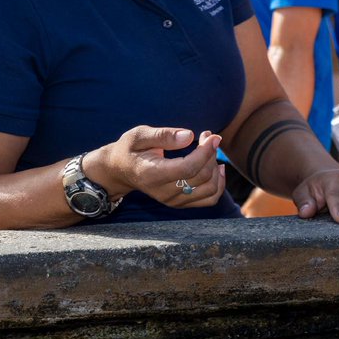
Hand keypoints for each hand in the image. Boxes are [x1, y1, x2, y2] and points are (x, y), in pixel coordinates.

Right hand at [92, 127, 224, 207]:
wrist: (120, 170)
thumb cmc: (129, 149)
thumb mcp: (139, 135)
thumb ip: (163, 135)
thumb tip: (189, 136)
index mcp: (152, 174)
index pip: (188, 168)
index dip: (205, 152)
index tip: (212, 136)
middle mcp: (163, 192)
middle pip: (201, 177)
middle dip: (211, 154)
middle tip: (208, 136)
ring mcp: (172, 201)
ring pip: (210, 190)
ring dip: (216, 168)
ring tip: (211, 150)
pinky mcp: (180, 203)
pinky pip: (209, 199)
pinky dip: (218, 184)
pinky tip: (216, 168)